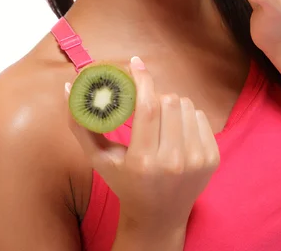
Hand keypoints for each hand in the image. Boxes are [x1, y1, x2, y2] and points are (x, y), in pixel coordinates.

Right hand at [65, 57, 219, 231]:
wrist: (158, 217)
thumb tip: (69, 87)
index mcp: (143, 161)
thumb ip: (81, 124)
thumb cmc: (124, 182)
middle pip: (169, 101)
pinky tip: (176, 132)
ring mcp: (196, 161)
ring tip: (160, 121)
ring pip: (186, 106)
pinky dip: (187, 117)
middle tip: (146, 105)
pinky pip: (200, 117)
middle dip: (155, 96)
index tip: (136, 63)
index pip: (148, 106)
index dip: (142, 79)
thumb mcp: (99, 158)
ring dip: (172, 105)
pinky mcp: (211, 159)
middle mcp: (172, 161)